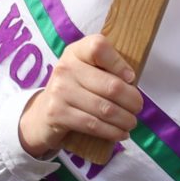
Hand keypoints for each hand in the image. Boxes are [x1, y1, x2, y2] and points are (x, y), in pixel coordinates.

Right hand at [18, 35, 141, 159]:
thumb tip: (133, 84)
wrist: (42, 114)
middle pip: (110, 85)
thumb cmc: (75, 90)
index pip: (99, 47)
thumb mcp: (86, 72)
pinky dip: (112, 131)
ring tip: (131, 122)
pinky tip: (120, 133)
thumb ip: (107, 71)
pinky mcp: (57, 114)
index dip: (119, 63)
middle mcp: (65, 68)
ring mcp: (59, 91)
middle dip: (132, 100)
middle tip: (138, 108)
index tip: (130, 78)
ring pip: (105, 109)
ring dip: (125, 119)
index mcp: (75, 52)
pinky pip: (93, 124)